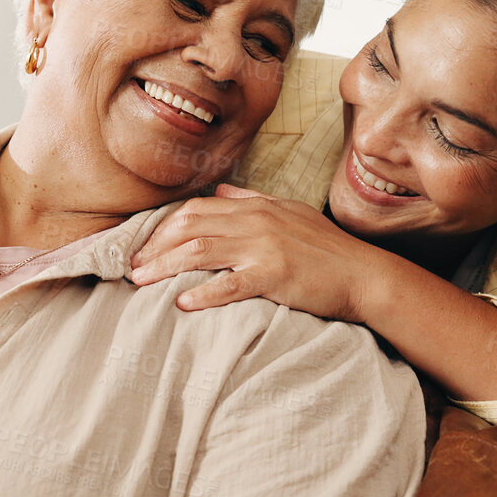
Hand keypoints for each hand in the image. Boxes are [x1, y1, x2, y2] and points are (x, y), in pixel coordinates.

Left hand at [128, 184, 390, 321]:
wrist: (363, 275)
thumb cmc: (326, 249)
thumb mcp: (289, 213)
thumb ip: (252, 201)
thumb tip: (219, 193)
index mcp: (257, 206)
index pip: (197, 209)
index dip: (164, 227)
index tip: (144, 247)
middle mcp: (256, 221)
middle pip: (190, 227)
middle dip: (155, 246)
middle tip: (132, 267)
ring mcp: (265, 247)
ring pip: (201, 251)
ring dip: (166, 266)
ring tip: (142, 281)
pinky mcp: (275, 275)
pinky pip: (230, 284)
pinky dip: (203, 293)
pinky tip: (182, 303)